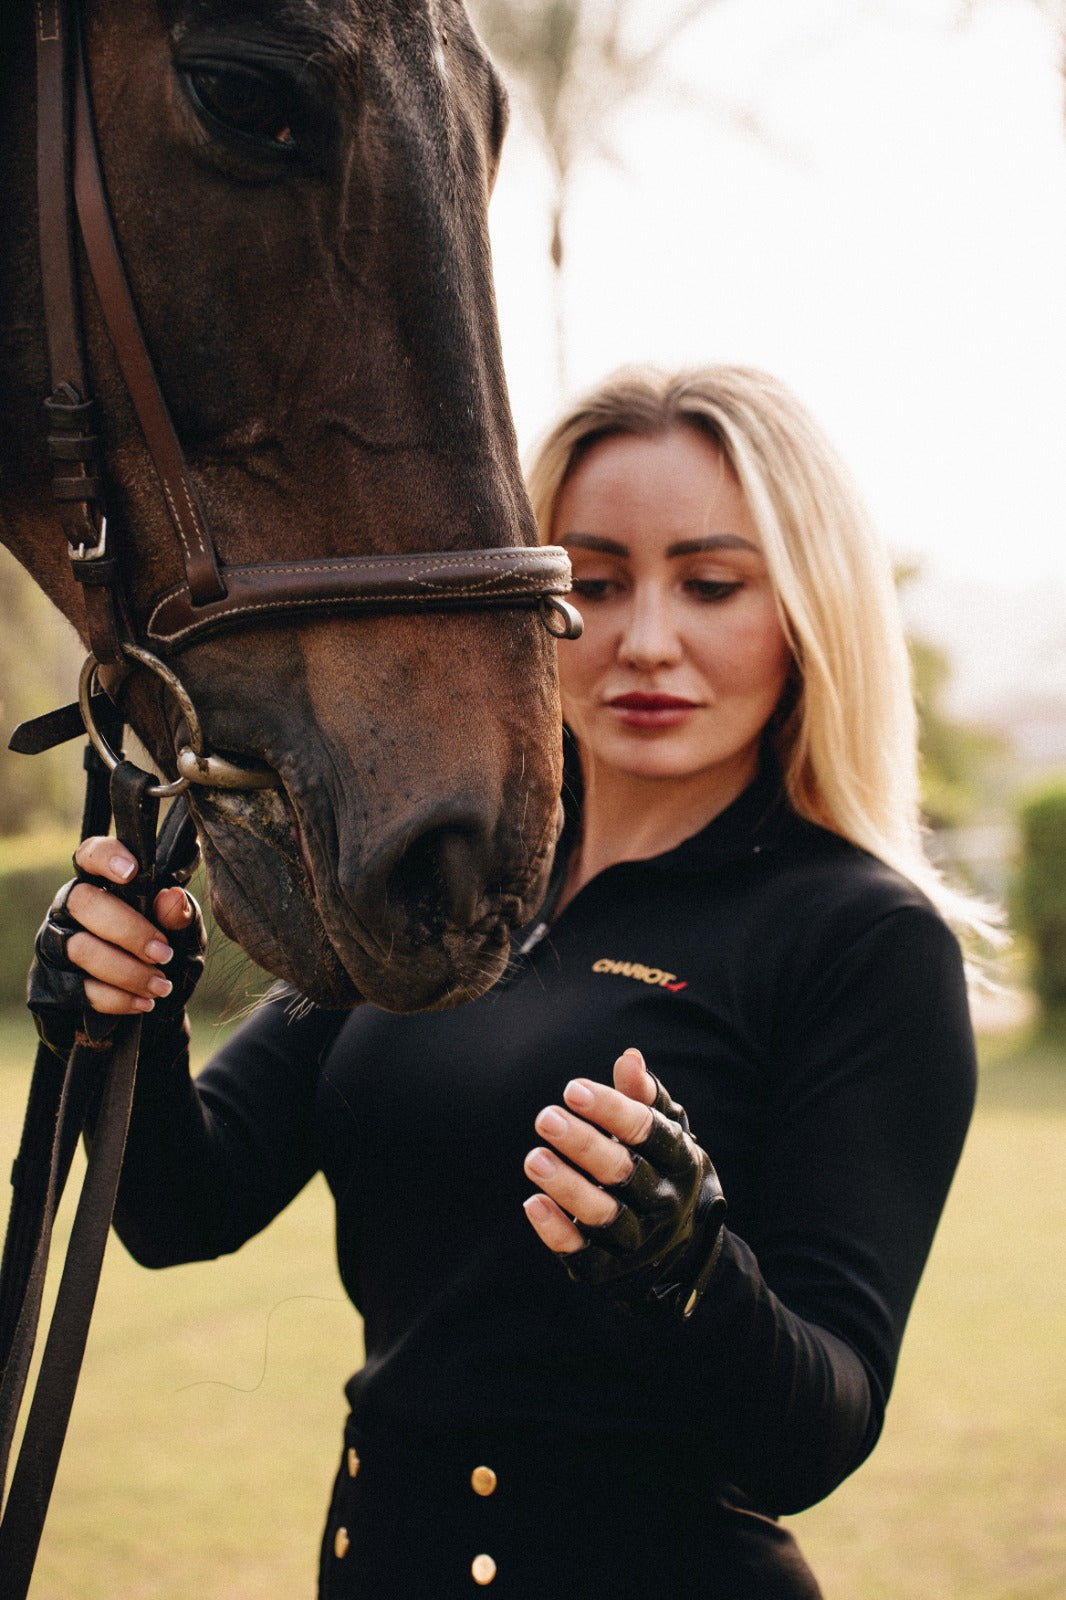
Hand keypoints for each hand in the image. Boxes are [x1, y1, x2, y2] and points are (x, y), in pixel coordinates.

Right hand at [28, 836, 204, 1056]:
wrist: (148, 1006)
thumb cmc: (163, 954)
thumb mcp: (182, 936)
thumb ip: (179, 917)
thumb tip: (173, 899)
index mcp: (102, 883)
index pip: (91, 855)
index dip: (106, 858)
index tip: (132, 873)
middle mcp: (71, 908)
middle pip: (84, 903)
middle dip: (128, 930)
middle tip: (163, 953)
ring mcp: (56, 945)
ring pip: (80, 949)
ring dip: (126, 971)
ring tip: (161, 985)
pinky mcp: (52, 982)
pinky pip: (78, 988)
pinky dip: (116, 998)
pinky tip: (143, 1003)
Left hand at [523, 1048, 726, 1319]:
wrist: (683, 1252)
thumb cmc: (660, 1170)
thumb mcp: (664, 1133)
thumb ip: (643, 1097)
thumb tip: (628, 1058)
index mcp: (678, 1161)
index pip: (646, 1131)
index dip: (610, 1109)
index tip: (572, 1089)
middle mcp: (663, 1202)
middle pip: (622, 1171)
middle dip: (583, 1144)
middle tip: (545, 1117)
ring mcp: (638, 1240)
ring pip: (603, 1214)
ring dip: (567, 1186)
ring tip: (533, 1158)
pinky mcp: (609, 1270)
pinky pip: (582, 1253)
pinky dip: (557, 1231)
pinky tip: (533, 1203)